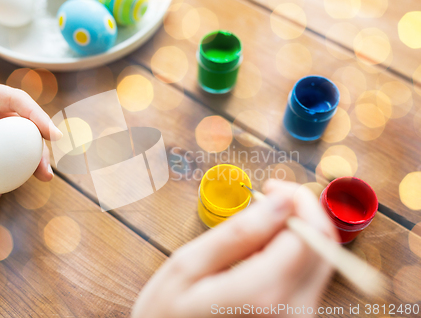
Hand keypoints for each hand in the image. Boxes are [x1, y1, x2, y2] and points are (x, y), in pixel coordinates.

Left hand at [0, 78, 61, 210]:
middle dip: (38, 144)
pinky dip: (7, 167)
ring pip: (15, 136)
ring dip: (28, 157)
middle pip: (21, 120)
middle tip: (45, 170)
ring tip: (39, 178)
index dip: (37, 116)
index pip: (13, 99)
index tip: (54, 136)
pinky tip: (6, 186)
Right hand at [132, 180, 338, 317]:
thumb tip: (281, 201)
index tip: (270, 188)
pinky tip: (264, 251)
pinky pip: (310, 277)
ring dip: (298, 231)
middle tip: (270, 198)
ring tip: (261, 226)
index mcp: (263, 295)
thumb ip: (237, 233)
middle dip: (302, 212)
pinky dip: (294, 253)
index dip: (297, 201)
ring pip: (321, 260)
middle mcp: (293, 313)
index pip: (308, 234)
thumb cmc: (168, 314)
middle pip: (324, 247)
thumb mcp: (188, 266)